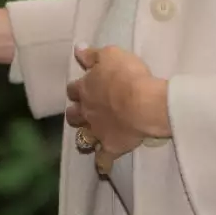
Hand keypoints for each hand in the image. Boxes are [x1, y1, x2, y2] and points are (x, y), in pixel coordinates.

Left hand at [65, 46, 170, 174]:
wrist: (142, 103)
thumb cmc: (128, 75)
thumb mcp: (110, 54)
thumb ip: (92, 54)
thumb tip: (77, 49)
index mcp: (85, 89)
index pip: (73, 88)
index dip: (77, 88)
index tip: (81, 87)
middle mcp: (87, 111)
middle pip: (73, 115)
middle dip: (75, 113)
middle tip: (82, 112)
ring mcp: (97, 131)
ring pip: (83, 137)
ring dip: (85, 137)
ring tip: (89, 137)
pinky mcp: (111, 147)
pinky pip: (103, 159)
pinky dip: (102, 162)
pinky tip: (103, 165)